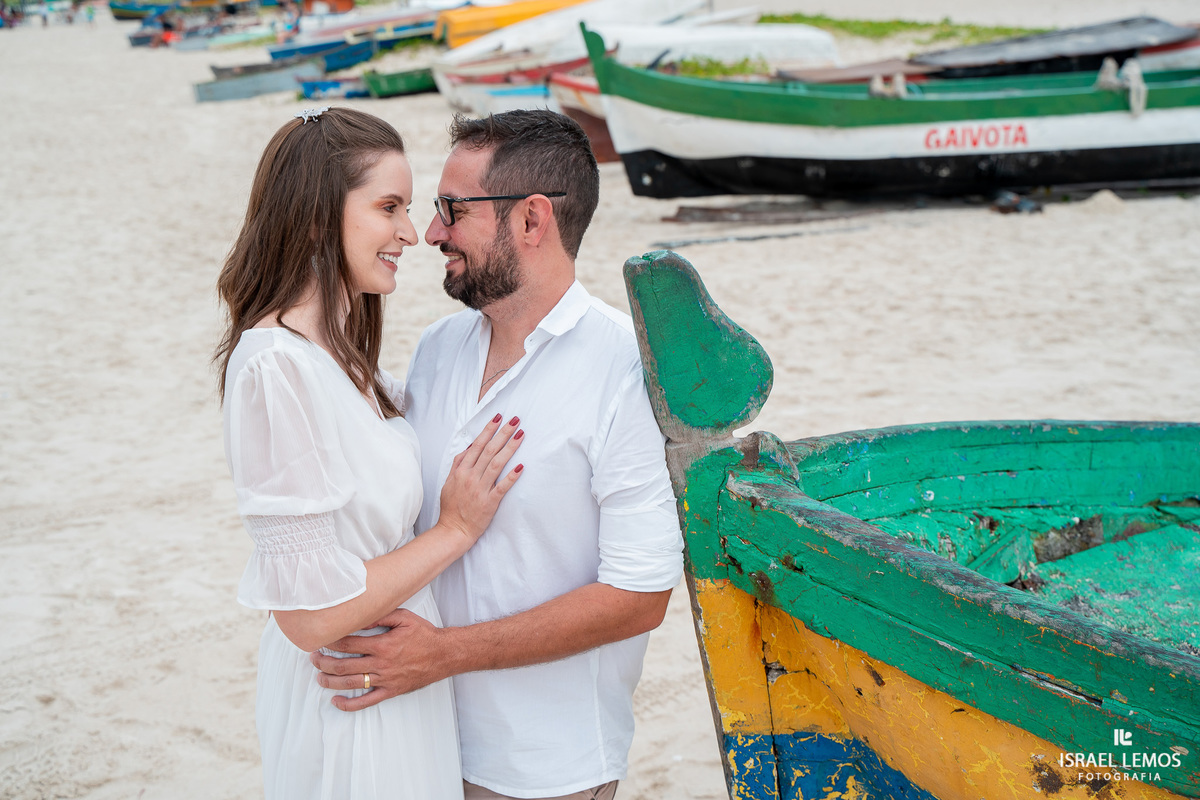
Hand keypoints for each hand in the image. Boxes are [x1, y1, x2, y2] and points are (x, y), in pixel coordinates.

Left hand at [310, 609, 450, 710]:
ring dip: (330, 681)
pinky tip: (337, 702)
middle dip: (324, 662)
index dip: (331, 642)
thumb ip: (382, 615)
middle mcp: (381, 663)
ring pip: (351, 683)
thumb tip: (361, 616)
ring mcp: (385, 679)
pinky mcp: (391, 691)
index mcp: (382, 644)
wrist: (444, 655)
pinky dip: (349, 704)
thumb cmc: (424, 634)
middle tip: (313, 658)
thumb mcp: (405, 617)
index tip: (320, 639)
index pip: (348, 643)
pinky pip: (367, 701)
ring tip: (319, 676)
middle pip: (343, 665)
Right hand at [438, 414, 523, 541]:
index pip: (477, 445)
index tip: (498, 418)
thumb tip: (470, 447)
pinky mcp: (489, 502)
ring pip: (496, 464)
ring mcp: (480, 489)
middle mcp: (470, 477)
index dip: (488, 430)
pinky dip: (511, 476)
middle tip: (515, 420)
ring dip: (510, 448)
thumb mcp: (449, 482)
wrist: (453, 530)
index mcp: (461, 471)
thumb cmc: (451, 507)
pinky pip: (502, 487)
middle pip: (489, 450)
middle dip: (503, 433)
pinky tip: (521, 466)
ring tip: (521, 435)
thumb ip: (458, 464)